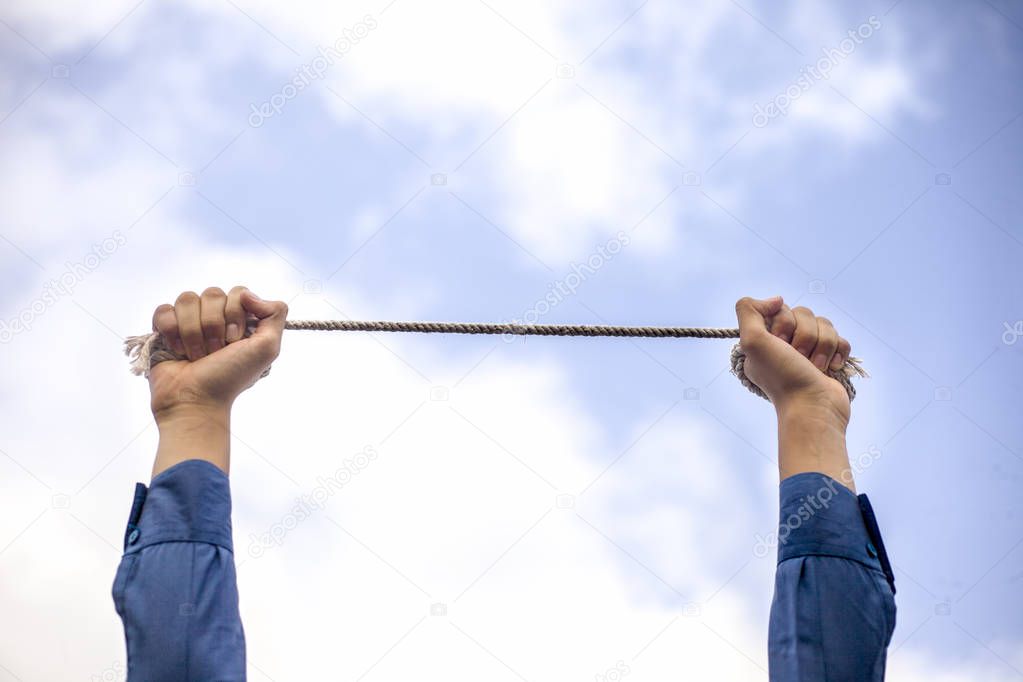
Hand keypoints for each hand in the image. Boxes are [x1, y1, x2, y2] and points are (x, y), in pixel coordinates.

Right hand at [149, 286, 287, 418]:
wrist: (195, 399)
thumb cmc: (231, 377)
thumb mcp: (267, 347)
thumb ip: (275, 313)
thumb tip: (248, 293)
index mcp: (240, 319)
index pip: (238, 292)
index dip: (235, 314)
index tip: (234, 340)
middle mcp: (215, 317)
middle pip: (212, 293)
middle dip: (214, 326)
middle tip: (215, 352)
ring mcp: (189, 322)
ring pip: (187, 299)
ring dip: (193, 332)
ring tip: (196, 355)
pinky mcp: (164, 328)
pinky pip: (164, 310)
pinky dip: (171, 332)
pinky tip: (177, 351)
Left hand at [735, 296, 854, 486]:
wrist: (814, 407)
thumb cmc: (782, 377)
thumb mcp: (751, 340)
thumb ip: (748, 310)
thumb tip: (777, 299)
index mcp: (764, 339)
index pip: (779, 308)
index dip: (783, 322)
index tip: (778, 342)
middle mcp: (784, 344)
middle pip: (804, 313)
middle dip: (804, 335)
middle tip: (797, 358)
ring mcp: (809, 352)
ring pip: (825, 324)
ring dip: (822, 345)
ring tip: (815, 367)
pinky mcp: (831, 360)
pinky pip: (841, 338)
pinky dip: (838, 352)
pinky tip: (831, 368)